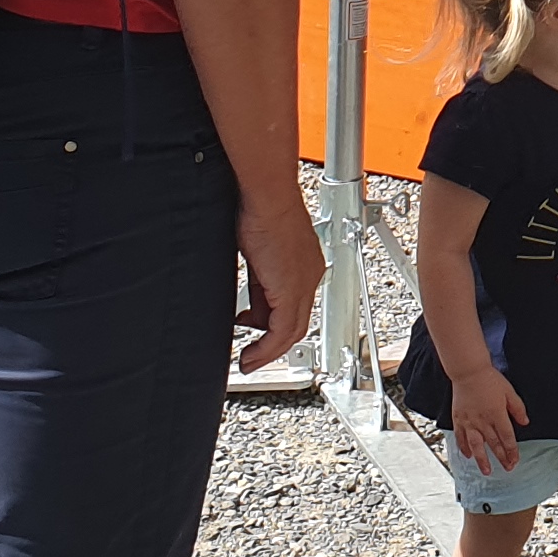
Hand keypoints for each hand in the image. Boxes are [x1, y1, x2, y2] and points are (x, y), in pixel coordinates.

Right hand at [233, 184, 324, 374]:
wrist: (266, 196)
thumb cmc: (260, 210)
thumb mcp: (257, 254)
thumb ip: (258, 283)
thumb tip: (247, 307)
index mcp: (305, 265)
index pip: (293, 305)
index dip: (272, 323)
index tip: (253, 331)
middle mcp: (310, 276)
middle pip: (296, 323)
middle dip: (271, 344)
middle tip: (251, 356)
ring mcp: (304, 283)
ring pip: (292, 331)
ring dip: (268, 351)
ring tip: (248, 360)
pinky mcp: (291, 290)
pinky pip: (283, 330)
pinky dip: (267, 346)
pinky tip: (251, 353)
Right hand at [454, 369, 528, 474]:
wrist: (468, 371)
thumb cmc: (489, 379)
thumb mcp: (509, 391)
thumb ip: (517, 408)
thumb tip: (525, 422)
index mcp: (497, 415)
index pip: (507, 438)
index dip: (512, 451)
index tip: (515, 460)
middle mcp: (483, 421)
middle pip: (494, 444)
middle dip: (501, 458)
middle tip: (507, 468)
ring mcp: (470, 422)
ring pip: (476, 446)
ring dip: (482, 460)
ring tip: (486, 471)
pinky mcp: (459, 419)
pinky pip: (461, 438)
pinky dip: (464, 448)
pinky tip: (468, 456)